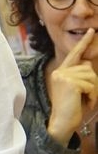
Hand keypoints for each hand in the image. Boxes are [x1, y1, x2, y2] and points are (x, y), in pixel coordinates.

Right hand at [45, 29, 96, 144]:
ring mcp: (63, 76)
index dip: (84, 42)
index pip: (74, 54)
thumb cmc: (71, 108)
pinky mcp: (69, 83)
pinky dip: (92, 95)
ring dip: (94, 91)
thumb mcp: (78, 89)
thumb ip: (81, 75)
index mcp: (61, 72)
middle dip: (94, 84)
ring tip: (86, 101)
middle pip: (89, 68)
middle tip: (88, 98)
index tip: (91, 30)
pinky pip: (91, 84)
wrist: (61, 123)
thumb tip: (88, 62)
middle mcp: (60, 72)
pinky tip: (85, 102)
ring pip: (91, 76)